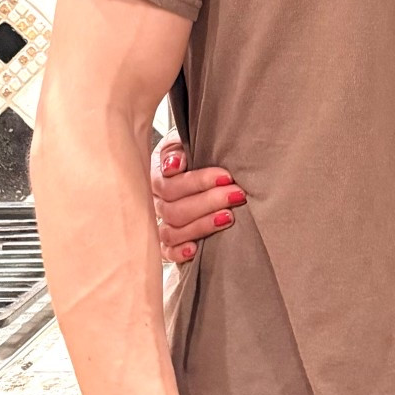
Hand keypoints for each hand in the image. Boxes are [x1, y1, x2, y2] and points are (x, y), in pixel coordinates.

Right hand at [150, 138, 245, 262]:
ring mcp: (162, 223)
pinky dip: (178, 253)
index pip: (170, 183)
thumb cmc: (196, 152)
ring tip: (229, 217)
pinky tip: (194, 249)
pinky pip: (166, 253)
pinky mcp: (169, 243)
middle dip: (209, 202)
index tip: (227, 176)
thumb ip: (177, 148)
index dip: (198, 181)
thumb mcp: (185, 141)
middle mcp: (156, 201)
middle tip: (237, 195)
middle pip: (174, 209)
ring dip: (202, 225)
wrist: (202, 165)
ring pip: (172, 232)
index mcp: (158, 175)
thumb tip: (174, 164)